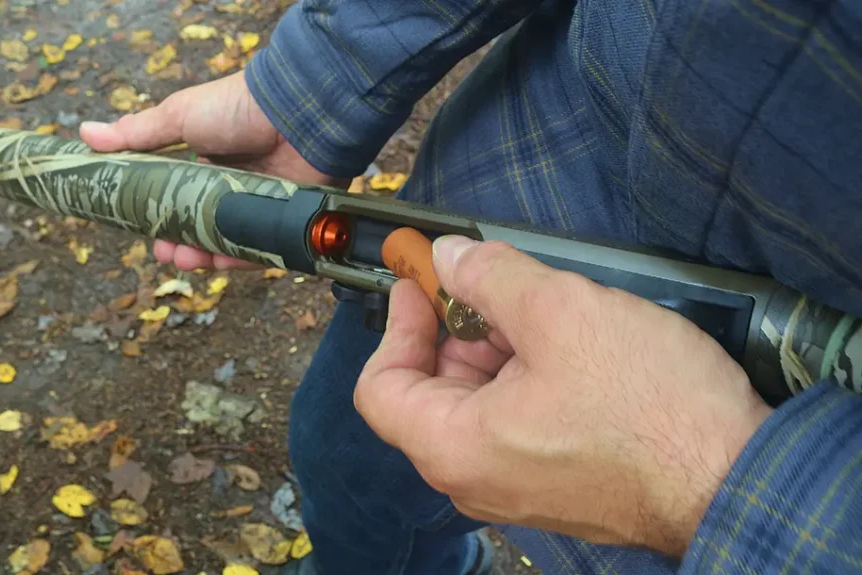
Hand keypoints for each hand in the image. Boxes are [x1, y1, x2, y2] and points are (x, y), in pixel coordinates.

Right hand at [79, 70, 344, 270]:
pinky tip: (217, 262)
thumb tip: (84, 134)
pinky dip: (238, 258)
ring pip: (226, 240)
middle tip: (167, 252)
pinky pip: (258, 247)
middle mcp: (232, 184)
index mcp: (206, 160)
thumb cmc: (236, 108)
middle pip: (200, 225)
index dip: (159, 217)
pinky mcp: (284, 218)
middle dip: (179, 243)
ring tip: (187, 259)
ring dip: (203, 254)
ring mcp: (258, 202)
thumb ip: (136, 133)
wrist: (297, 111)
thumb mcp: (178, 116)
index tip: (143, 230)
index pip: (177, 198)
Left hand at [354, 236, 773, 555]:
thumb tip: (451, 256)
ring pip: (480, 403)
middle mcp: (476, 478)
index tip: (421, 284)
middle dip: (457, 328)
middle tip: (492, 281)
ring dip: (499, 347)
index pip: (380, 388)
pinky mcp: (557, 481)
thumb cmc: (652, 410)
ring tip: (547, 309)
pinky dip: (527, 376)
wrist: (736, 476)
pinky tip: (570, 344)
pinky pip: (518, 422)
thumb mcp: (561, 312)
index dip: (396, 325)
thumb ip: (490, 276)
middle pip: (432, 390)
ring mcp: (517, 485)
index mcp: (455, 448)